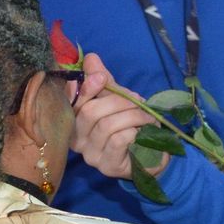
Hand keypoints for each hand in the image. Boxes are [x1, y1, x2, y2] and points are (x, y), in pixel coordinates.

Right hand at [70, 53, 168, 180]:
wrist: (152, 155)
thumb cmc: (130, 126)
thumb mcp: (117, 100)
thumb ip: (103, 81)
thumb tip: (91, 58)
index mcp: (75, 122)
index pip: (71, 102)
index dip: (86, 88)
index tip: (102, 77)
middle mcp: (77, 140)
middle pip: (89, 112)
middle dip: (118, 101)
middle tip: (138, 100)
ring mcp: (91, 156)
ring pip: (106, 125)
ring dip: (132, 115)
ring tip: (146, 116)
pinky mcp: (107, 166)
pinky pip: (118, 140)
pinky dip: (133, 131)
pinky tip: (141, 132)